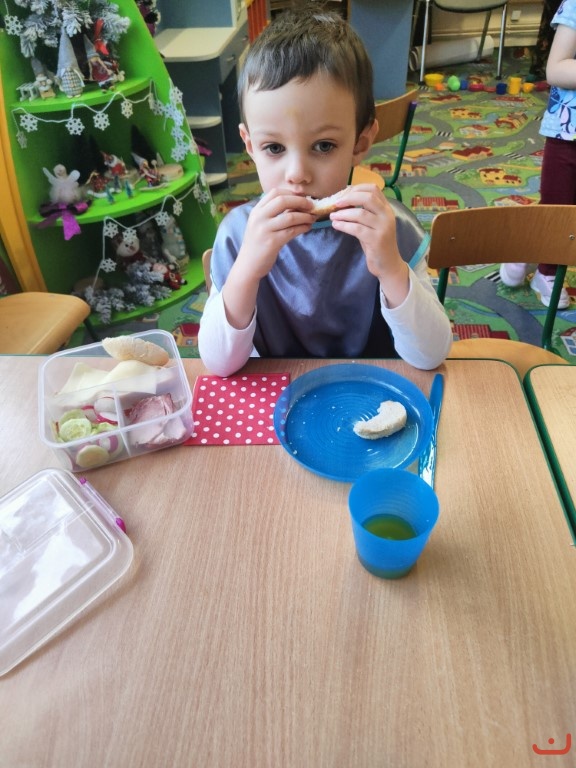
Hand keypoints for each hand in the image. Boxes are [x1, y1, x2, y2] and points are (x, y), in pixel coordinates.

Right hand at [237, 188, 315, 279]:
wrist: (248, 265)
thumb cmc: (257, 244)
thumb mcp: (260, 224)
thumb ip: (273, 213)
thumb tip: (297, 204)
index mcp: (256, 211)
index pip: (275, 192)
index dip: (291, 192)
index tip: (302, 196)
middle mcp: (259, 217)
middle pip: (283, 200)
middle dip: (301, 201)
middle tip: (312, 206)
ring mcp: (264, 230)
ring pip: (290, 216)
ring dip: (305, 216)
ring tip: (312, 218)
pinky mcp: (272, 242)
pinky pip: (292, 231)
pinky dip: (303, 228)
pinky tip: (307, 227)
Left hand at [329, 183, 409, 306]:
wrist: (388, 265)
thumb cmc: (377, 244)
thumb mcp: (371, 225)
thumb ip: (362, 212)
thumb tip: (341, 201)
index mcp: (386, 209)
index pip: (373, 189)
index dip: (356, 188)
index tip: (343, 193)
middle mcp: (387, 215)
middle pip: (368, 197)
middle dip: (349, 198)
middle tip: (335, 203)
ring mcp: (383, 227)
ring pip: (360, 213)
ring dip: (343, 213)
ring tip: (332, 216)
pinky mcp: (377, 240)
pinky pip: (357, 228)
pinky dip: (344, 225)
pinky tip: (336, 225)